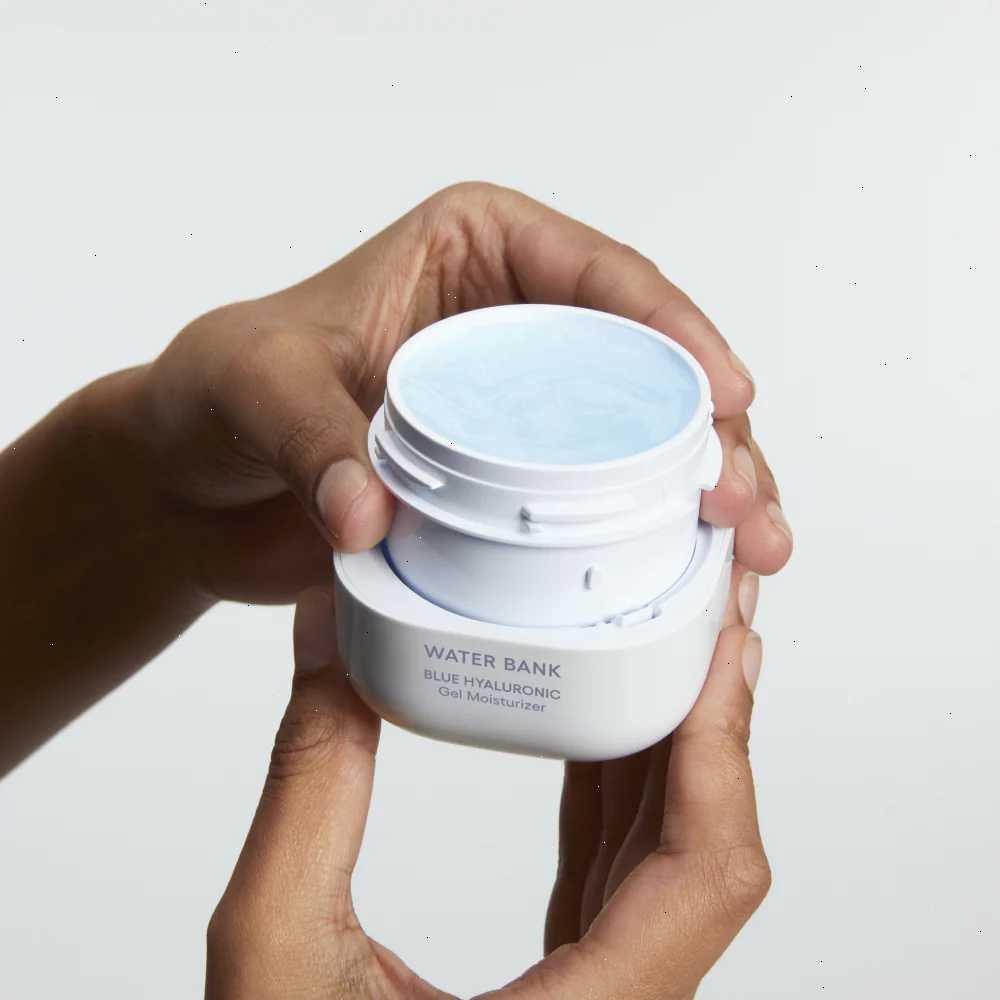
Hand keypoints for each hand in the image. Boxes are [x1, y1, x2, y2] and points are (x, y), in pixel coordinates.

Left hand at [124, 182, 791, 605]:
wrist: (193, 487)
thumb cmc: (222, 397)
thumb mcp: (258, 389)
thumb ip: (314, 442)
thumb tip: (371, 516)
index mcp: (478, 253)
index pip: (603, 278)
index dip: (680, 333)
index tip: (726, 398)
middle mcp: (518, 326)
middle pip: (648, 370)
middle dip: (715, 436)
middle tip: (742, 506)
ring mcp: (525, 412)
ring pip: (643, 442)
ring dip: (702, 496)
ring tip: (745, 554)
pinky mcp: (515, 487)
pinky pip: (602, 505)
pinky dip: (650, 542)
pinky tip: (690, 582)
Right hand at [206, 576, 767, 998]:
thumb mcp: (273, 953)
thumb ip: (308, 789)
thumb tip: (328, 643)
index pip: (708, 870)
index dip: (724, 745)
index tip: (719, 647)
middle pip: (706, 844)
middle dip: (709, 716)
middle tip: (701, 613)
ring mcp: (606, 996)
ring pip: (672, 856)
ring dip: (670, 745)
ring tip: (660, 645)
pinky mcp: (578, 982)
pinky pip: (625, 871)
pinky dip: (620, 788)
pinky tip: (598, 726)